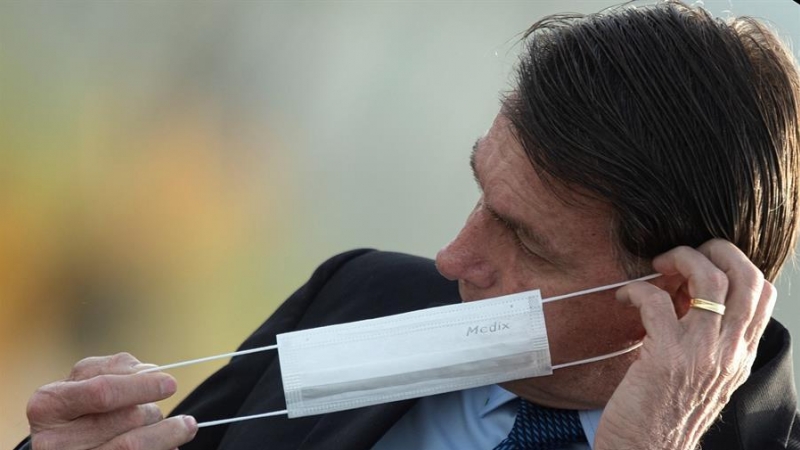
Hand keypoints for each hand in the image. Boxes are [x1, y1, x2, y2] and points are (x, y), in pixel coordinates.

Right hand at [26, 352, 197, 449]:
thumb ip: (113, 369)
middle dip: (151, 411)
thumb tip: (151, 371)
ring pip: (134, 444)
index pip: (104, 391)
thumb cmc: (75, 409)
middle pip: (126, 418)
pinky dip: (160, 449)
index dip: (142, 386)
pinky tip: (169, 446)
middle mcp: (54, 440)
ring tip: (183, 427)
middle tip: (159, 412)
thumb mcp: (81, 383)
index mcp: (49, 404)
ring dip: (166, 433)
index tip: (171, 384)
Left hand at [595, 239, 774, 449]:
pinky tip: (624, 297)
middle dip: (714, 249)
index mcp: (740, 354)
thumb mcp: (701, 375)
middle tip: (681, 253)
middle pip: (746, 276)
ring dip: (680, 259)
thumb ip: (705, 339)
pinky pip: (657, 301)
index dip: (735, 262)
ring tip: (656, 265)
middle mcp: (729, 352)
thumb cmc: (664, 414)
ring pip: (710, 280)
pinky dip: (637, 289)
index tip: (703, 261)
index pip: (763, 292)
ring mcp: (702, 353)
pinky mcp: (667, 356)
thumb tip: (686, 296)